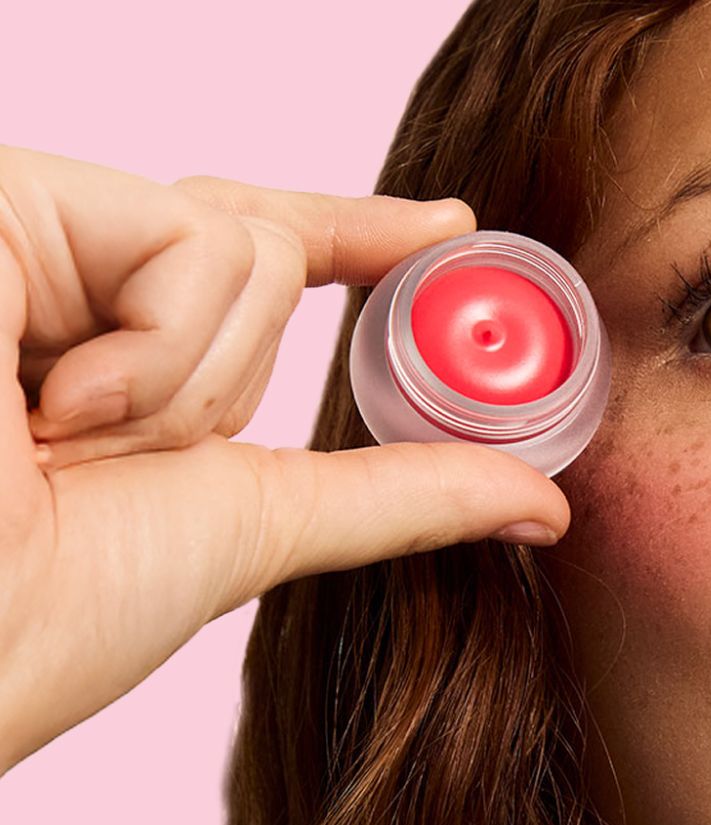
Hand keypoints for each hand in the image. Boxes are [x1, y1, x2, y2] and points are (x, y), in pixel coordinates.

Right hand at [0, 145, 570, 772]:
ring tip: (73, 444)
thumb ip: (400, 495)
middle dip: (239, 376)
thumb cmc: (46, 619)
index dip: (352, 234)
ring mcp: (32, 241)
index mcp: (114, 358)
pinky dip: (164, 349)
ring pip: (237, 246)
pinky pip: (186, 239)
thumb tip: (543, 500)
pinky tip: (61, 409)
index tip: (448, 228)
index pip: (249, 255)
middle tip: (138, 454)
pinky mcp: (5, 206)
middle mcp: (66, 288)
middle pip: (252, 249)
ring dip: (195, 384)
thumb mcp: (259, 528)